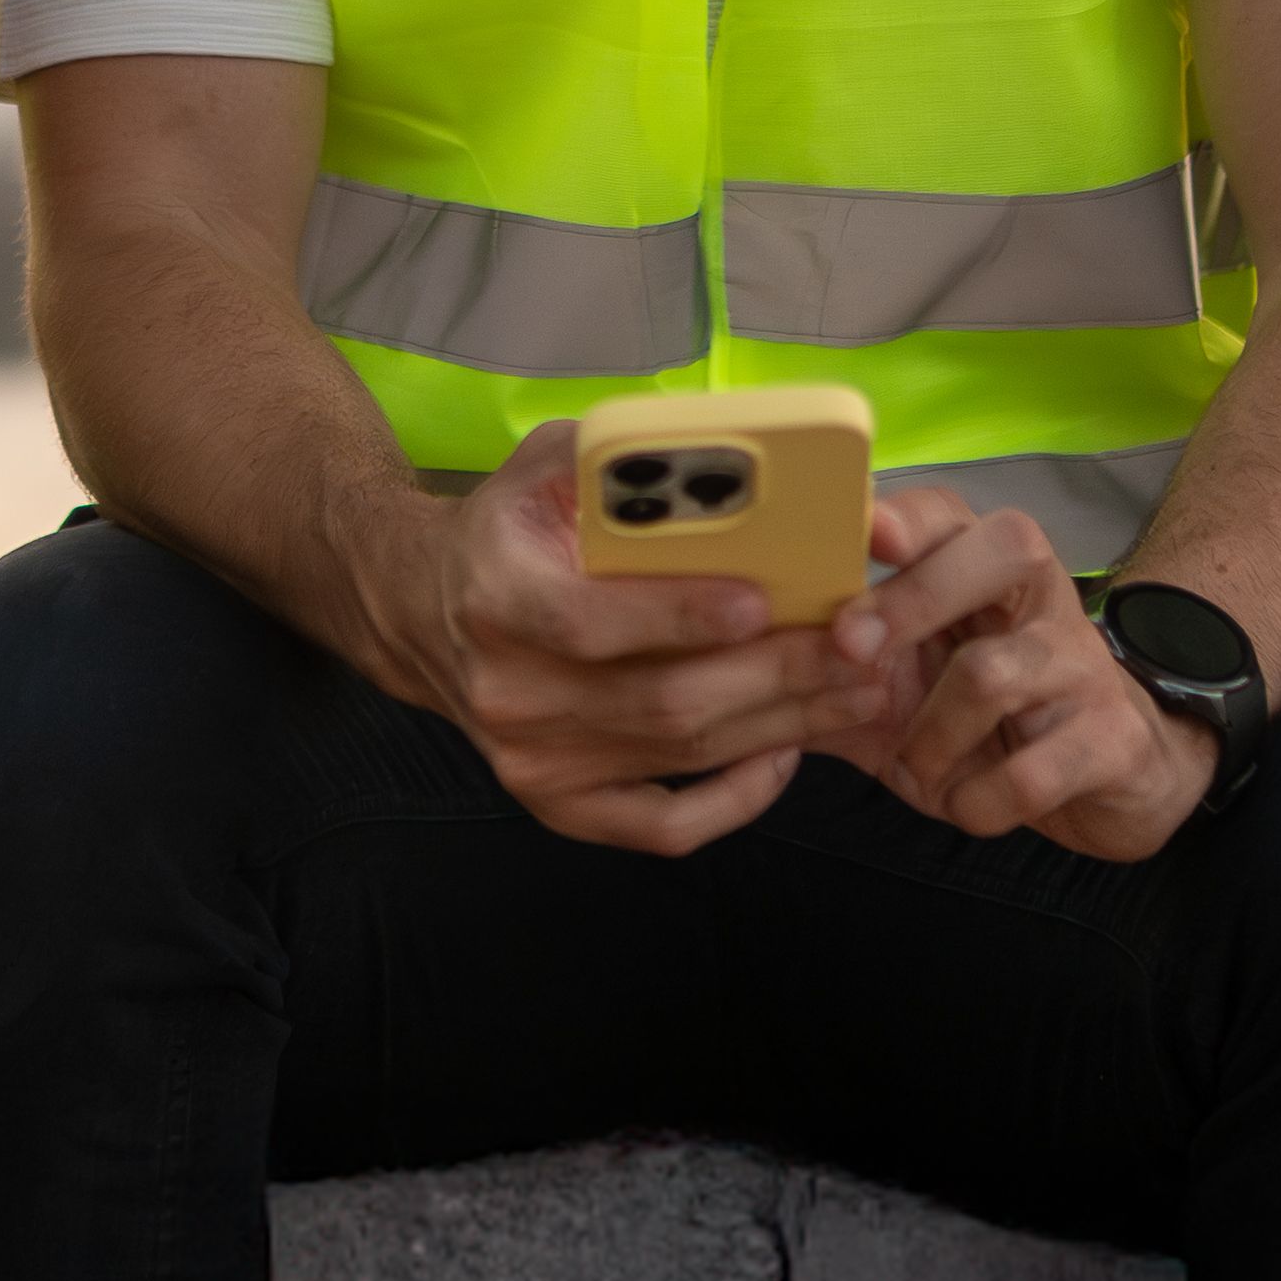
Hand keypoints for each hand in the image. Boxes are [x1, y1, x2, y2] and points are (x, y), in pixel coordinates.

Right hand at [377, 426, 894, 856]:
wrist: (424, 608)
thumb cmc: (513, 525)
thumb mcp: (551, 463)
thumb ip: (632, 457)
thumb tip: (743, 458)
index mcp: (497, 593)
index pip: (590, 620)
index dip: (680, 615)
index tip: (765, 600)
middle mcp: (508, 689)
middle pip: (659, 698)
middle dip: (773, 673)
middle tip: (856, 645)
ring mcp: (531, 759)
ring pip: (677, 752)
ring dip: (780, 723)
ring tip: (854, 687)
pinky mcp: (556, 802)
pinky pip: (660, 824)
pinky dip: (732, 800)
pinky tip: (784, 755)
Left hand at [837, 491, 1220, 862]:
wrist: (1106, 778)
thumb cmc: (981, 722)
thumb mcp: (898, 691)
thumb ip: (823, 673)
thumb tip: (727, 667)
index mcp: (982, 570)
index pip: (949, 513)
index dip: (907, 517)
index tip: (865, 534)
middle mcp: (1039, 598)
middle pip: (999, 549)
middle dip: (912, 598)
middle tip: (850, 651)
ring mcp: (1080, 664)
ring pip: (992, 673)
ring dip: (931, 737)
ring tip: (919, 768)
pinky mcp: (1110, 738)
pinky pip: (1031, 772)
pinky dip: (979, 801)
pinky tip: (968, 805)